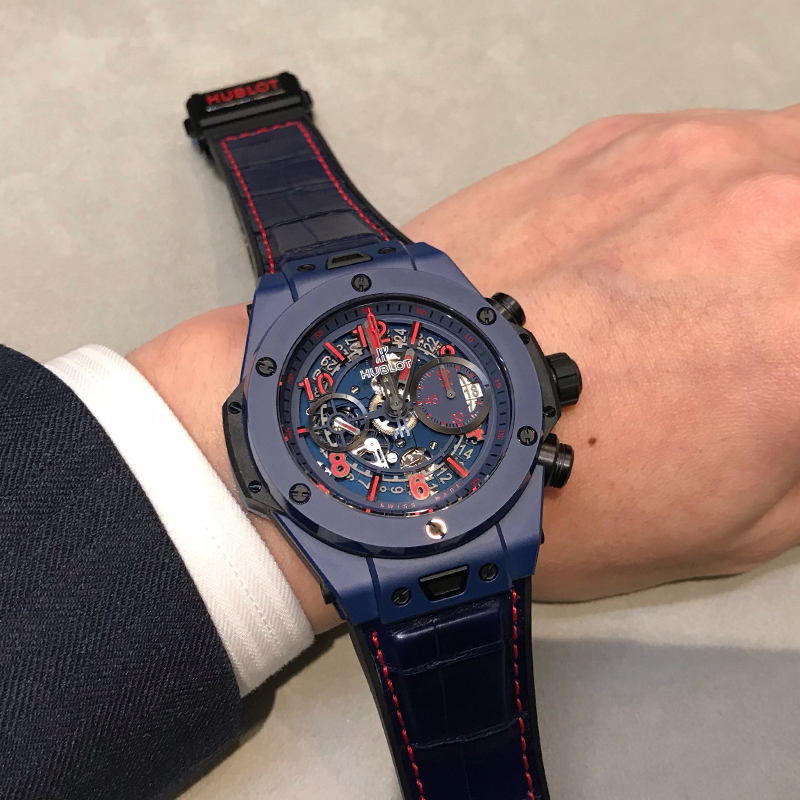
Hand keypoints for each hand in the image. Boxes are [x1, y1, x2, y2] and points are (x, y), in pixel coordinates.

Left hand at [405, 106, 799, 599]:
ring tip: (718, 275)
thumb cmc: (553, 491)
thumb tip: (796, 402)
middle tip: (760, 312)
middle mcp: (764, 221)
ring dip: (769, 210)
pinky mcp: (610, 143)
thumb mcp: (737, 526)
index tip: (780, 355)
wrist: (413, 419)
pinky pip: (704, 144)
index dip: (796, 345)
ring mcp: (684, 162)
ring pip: (777, 157)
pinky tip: (658, 243)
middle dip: (790, 274)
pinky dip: (706, 185)